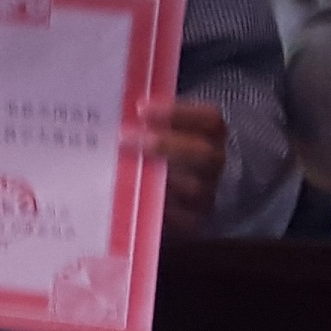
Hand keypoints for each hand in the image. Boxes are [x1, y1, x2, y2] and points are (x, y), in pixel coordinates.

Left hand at [132, 99, 229, 226]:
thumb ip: (147, 120)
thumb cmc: (161, 149)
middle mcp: (214, 164)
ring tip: (124, 168)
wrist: (177, 190)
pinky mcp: (193, 221)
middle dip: (163, 144)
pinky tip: (132, 197)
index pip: (209, 119)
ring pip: (192, 188)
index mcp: (212, 134)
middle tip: (124, 138)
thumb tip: (116, 109)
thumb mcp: (160, 129)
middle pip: (202, 154)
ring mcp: (207, 194)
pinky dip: (155, 207)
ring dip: (156, 177)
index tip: (141, 109)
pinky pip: (180, 218)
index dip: (178, 113)